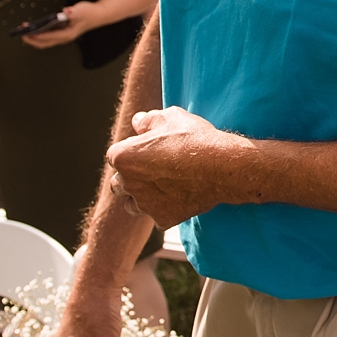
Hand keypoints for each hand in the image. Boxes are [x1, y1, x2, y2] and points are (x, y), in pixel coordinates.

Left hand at [22, 0, 98, 48]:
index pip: (48, 37)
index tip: (26, 32)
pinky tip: (33, 28)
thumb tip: (65, 12)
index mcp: (67, 34)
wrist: (98, 15)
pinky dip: (38, 34)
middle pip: (44, 43)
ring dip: (33, 37)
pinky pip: (47, 37)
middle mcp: (63, 38)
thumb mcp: (81, 10)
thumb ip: (73, 12)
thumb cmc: (89, 12)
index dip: (36, 36)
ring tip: (23, 30)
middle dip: (31, 39)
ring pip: (45, 41)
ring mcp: (62, 36)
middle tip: (20, 33)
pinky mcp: (61, 33)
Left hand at [105, 105, 242, 227]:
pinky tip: (180, 199)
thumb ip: (148, 121)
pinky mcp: (163, 219)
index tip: (150, 150)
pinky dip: (165, 210)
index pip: (116, 156)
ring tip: (163, 187)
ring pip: (132, 205)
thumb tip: (138, 122)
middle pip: (119, 183)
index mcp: (123, 157)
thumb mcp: (170, 117)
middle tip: (155, 169)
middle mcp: (128, 183)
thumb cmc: (194, 138)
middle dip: (132, 177)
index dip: (132, 152)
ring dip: (142, 198)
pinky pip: (157, 217)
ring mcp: (145, 204)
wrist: (221, 167)